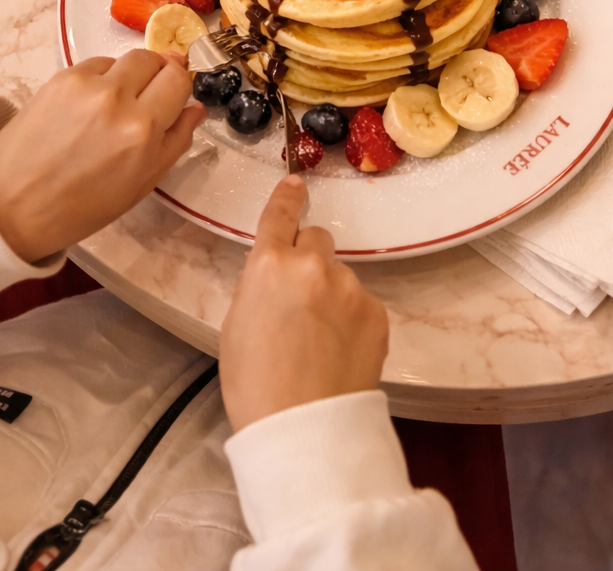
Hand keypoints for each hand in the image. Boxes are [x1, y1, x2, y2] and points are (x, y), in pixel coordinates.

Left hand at [0, 49, 203, 262]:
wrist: (13, 203)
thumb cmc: (82, 206)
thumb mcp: (142, 184)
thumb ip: (175, 142)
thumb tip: (195, 109)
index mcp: (143, 132)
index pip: (179, 81)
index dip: (180, 87)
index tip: (174, 96)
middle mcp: (118, 100)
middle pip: (157, 60)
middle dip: (160, 75)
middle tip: (148, 98)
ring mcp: (87, 85)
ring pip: (128, 59)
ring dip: (131, 75)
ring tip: (116, 104)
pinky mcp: (61, 77)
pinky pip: (97, 64)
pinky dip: (102, 78)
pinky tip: (89, 105)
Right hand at [220, 176, 388, 432]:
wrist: (305, 429)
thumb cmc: (255, 386)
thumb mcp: (236, 327)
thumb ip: (258, 287)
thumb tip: (275, 276)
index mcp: (269, 266)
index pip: (280, 215)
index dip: (286, 198)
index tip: (296, 183)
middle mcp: (313, 265)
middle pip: (316, 240)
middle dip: (308, 259)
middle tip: (301, 300)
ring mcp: (350, 287)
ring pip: (340, 275)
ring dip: (331, 294)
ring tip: (321, 341)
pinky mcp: (377, 312)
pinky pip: (361, 303)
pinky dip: (352, 319)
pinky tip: (341, 352)